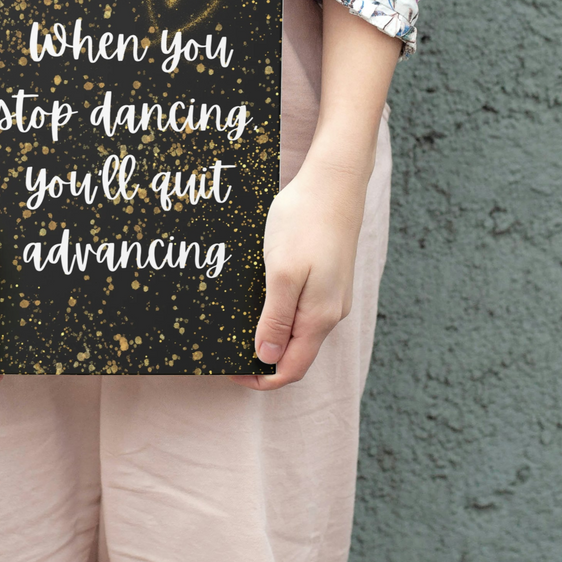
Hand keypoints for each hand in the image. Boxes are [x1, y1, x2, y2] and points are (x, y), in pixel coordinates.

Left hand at [228, 156, 373, 391]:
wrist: (334, 182)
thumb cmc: (305, 222)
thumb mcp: (283, 274)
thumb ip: (276, 319)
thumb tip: (268, 358)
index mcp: (320, 317)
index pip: (291, 369)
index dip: (260, 378)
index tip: (229, 370)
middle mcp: (330, 312)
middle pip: (295, 353)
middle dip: (261, 357)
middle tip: (226, 347)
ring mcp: (331, 294)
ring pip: (297, 329)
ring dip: (268, 332)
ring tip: (236, 323)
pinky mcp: (327, 276)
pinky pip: (301, 307)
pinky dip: (277, 312)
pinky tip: (258, 297)